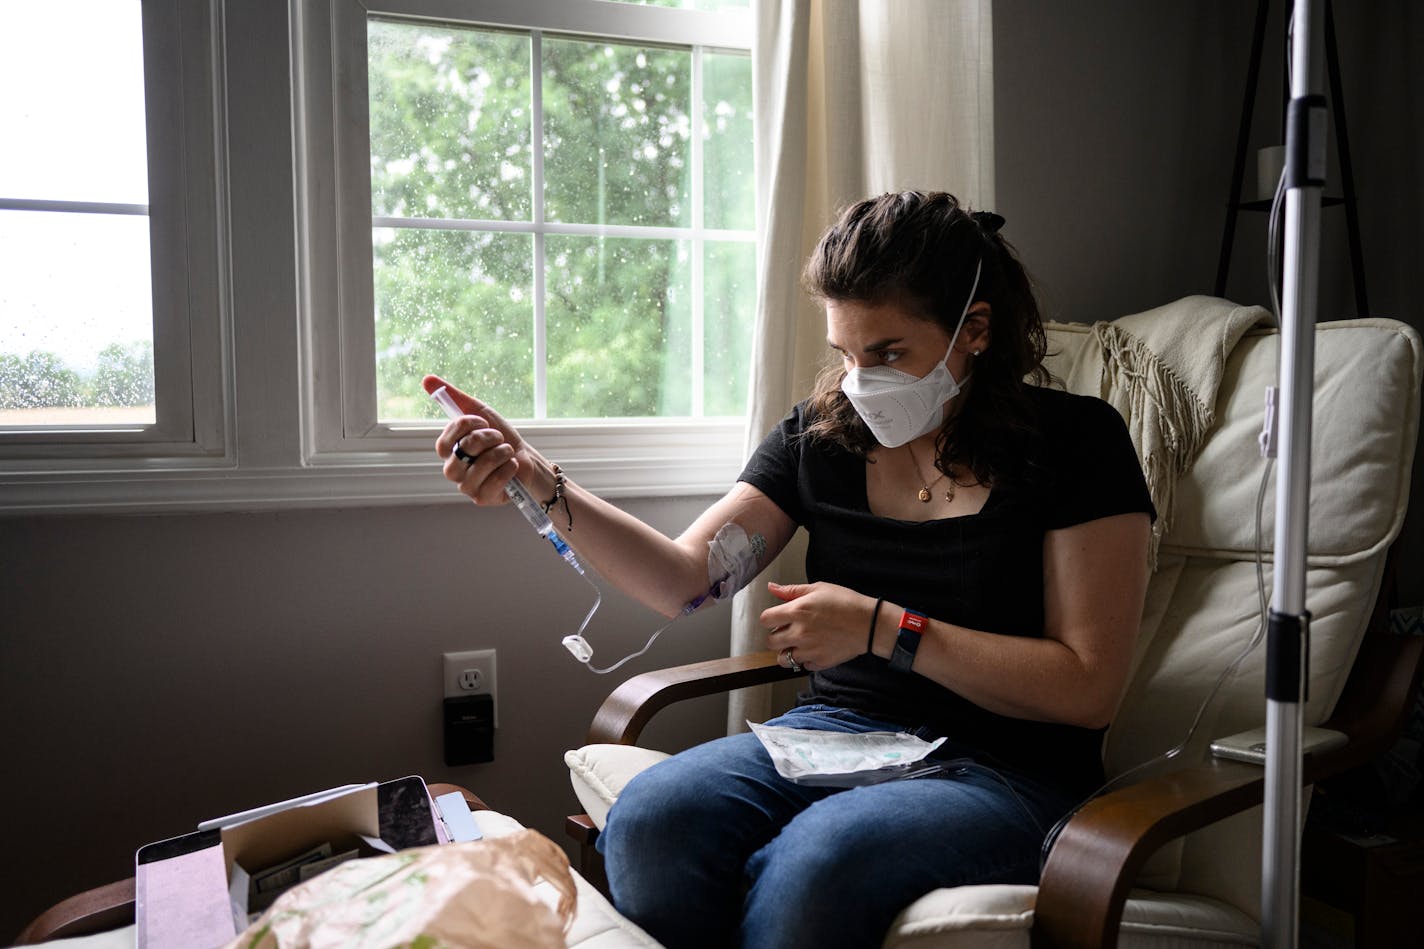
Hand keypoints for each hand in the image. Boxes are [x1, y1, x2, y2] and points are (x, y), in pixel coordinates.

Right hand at [423, 374, 538, 505]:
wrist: (526, 458)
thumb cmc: (500, 438)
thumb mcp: (479, 412)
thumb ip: (453, 397)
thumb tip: (427, 379)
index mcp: (449, 451)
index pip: (444, 441)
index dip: (465, 428)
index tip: (482, 421)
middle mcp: (453, 470)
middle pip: (464, 450)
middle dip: (488, 438)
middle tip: (498, 437)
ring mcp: (466, 487)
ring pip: (480, 466)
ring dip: (501, 452)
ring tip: (507, 451)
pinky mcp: (483, 499)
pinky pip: (494, 481)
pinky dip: (508, 468)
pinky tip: (511, 466)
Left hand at [760, 581, 875, 671]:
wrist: (869, 623)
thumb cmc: (846, 603)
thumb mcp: (819, 589)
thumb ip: (792, 591)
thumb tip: (771, 587)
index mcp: (797, 611)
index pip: (765, 620)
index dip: (770, 619)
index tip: (777, 618)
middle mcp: (799, 633)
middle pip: (770, 642)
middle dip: (776, 636)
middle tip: (788, 632)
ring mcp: (809, 650)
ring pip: (783, 659)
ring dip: (788, 652)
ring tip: (798, 644)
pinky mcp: (820, 662)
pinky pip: (804, 666)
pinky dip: (807, 660)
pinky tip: (815, 649)